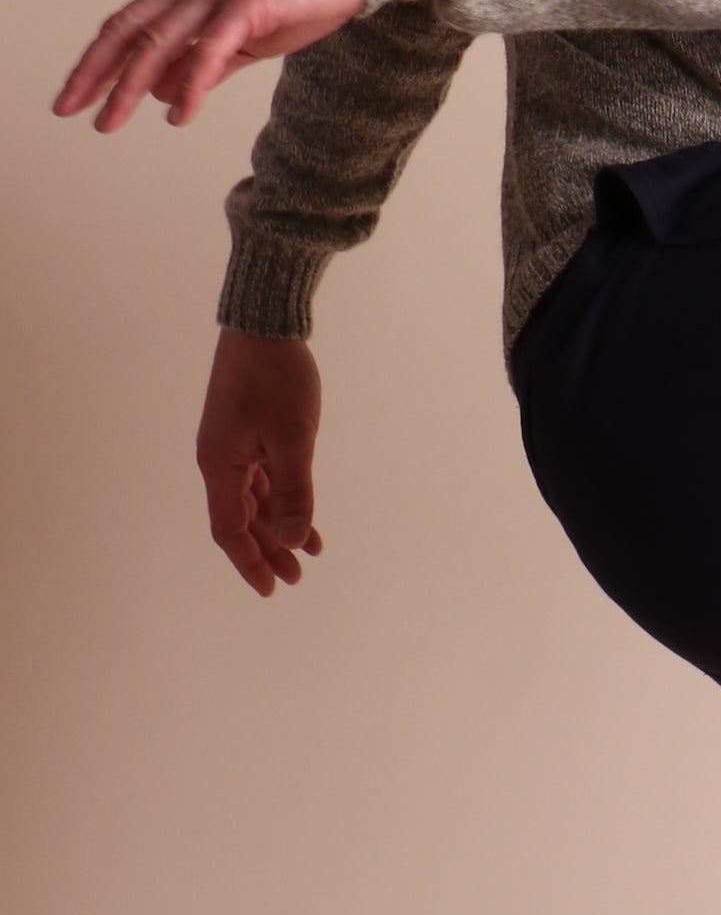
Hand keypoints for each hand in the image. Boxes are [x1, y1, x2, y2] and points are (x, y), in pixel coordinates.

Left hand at [54, 0, 365, 131]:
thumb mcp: (247, 35)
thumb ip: (206, 62)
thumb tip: (163, 93)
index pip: (126, 25)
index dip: (95, 60)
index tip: (74, 95)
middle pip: (129, 30)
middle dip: (94, 73)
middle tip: (68, 109)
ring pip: (159, 40)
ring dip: (129, 85)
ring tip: (110, 121)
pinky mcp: (251, 0)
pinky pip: (210, 49)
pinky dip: (191, 84)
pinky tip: (178, 113)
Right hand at [197, 329, 324, 595]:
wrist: (264, 325)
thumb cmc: (277, 378)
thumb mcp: (294, 439)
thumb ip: (294, 491)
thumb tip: (291, 538)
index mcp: (221, 466)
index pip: (230, 529)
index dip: (250, 561)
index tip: (272, 589)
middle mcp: (220, 461)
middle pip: (241, 519)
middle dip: (268, 550)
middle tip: (296, 579)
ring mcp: (234, 447)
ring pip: (254, 501)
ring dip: (277, 527)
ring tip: (306, 554)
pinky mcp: (248, 433)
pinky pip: (263, 479)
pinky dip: (282, 500)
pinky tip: (305, 516)